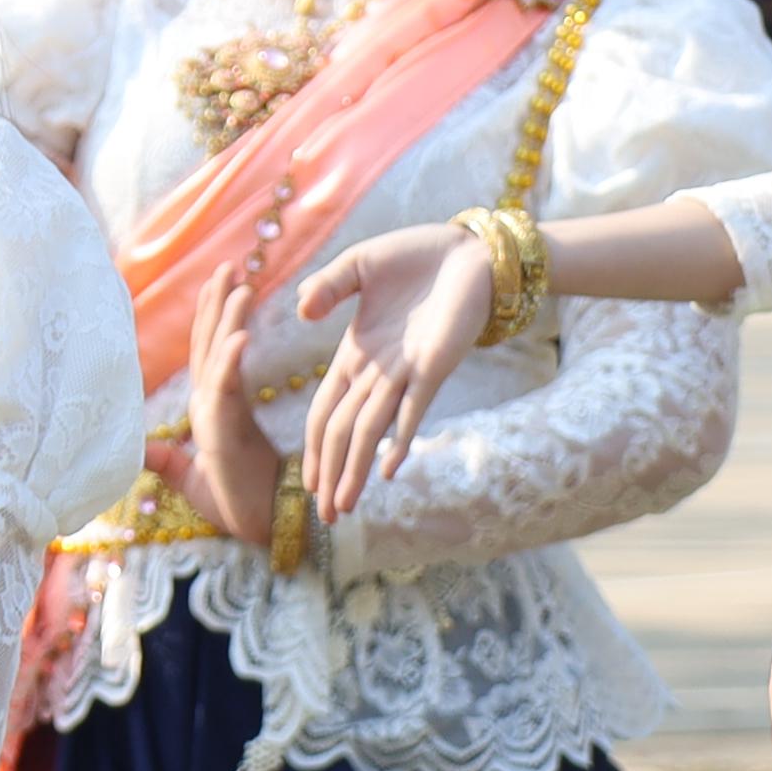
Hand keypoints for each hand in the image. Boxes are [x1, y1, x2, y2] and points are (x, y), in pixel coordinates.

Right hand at [174, 267, 285, 552]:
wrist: (261, 525)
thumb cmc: (236, 500)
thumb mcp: (195, 477)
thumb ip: (168, 458)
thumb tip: (140, 445)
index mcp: (207, 407)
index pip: (205, 352)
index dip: (209, 315)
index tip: (219, 281)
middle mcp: (208, 403)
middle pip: (209, 343)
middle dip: (217, 302)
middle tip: (229, 265)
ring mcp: (215, 413)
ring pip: (217, 356)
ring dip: (227, 318)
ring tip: (240, 283)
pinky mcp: (224, 428)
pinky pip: (226, 387)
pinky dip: (232, 359)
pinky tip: (241, 334)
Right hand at [288, 220, 492, 518]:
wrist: (471, 251)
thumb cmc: (416, 257)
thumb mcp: (358, 264)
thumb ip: (327, 285)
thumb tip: (300, 311)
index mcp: (355, 355)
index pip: (325, 412)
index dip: (313, 448)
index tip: (307, 485)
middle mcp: (378, 373)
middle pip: (344, 432)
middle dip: (332, 475)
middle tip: (326, 518)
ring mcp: (406, 373)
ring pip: (371, 430)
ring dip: (355, 470)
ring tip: (344, 507)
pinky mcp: (434, 366)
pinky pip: (412, 409)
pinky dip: (398, 440)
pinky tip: (387, 470)